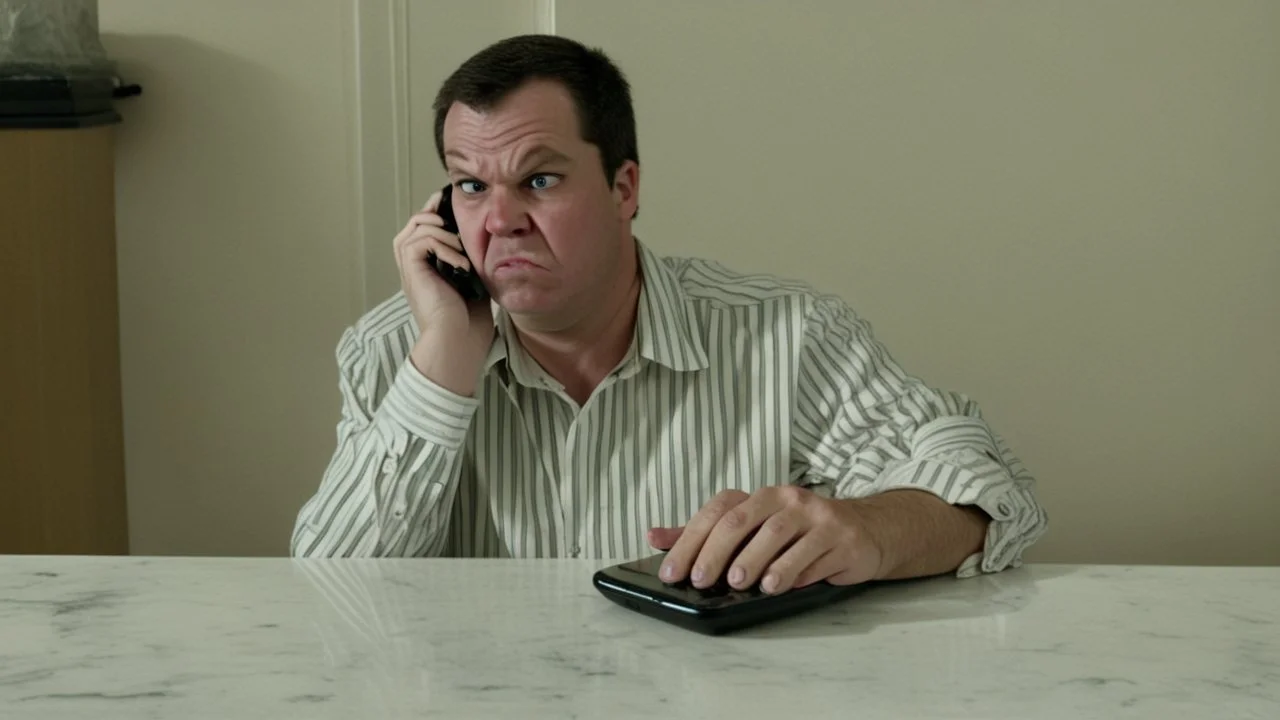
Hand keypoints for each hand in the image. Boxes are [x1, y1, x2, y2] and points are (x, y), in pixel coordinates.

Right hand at [393, 189, 493, 393]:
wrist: (459, 342)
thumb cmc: (469, 322)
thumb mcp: (475, 282)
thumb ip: (472, 260)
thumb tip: (484, 239)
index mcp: (427, 267)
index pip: (424, 228)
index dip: (437, 212)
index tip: (456, 205)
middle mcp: (415, 265)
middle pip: (415, 222)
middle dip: (436, 213)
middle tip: (456, 221)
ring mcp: (411, 269)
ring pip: (416, 227)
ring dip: (443, 232)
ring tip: (461, 250)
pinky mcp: (412, 272)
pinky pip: (421, 242)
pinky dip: (443, 247)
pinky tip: (460, 265)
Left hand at [647, 487, 882, 594]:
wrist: (866, 532)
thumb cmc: (801, 534)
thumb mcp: (753, 529)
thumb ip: (705, 534)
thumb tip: (654, 537)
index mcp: (760, 497)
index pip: (719, 511)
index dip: (692, 539)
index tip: (674, 571)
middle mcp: (787, 499)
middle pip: (744, 520)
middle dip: (718, 551)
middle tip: (702, 580)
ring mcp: (817, 515)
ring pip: (780, 533)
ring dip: (756, 559)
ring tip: (740, 583)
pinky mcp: (842, 536)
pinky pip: (815, 553)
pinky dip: (793, 570)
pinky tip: (777, 585)